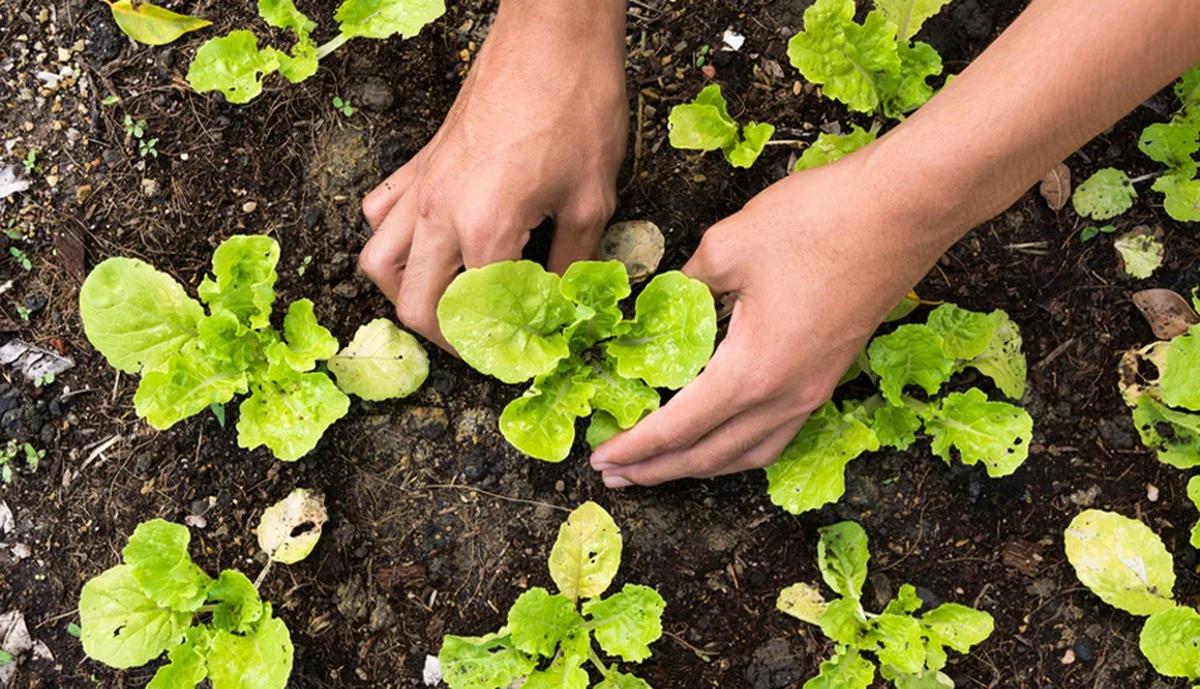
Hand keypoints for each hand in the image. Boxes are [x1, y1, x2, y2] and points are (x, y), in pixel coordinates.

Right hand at [358, 0, 628, 348]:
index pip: (476, 316)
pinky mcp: (421, 161)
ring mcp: (422, 186)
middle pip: (414, 305)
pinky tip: (429, 244)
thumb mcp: (592, 199)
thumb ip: (572, 264)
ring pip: (378, 262)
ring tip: (447, 302)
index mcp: (485, 229)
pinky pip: (382, 212)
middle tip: (485, 343)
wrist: (553, 35)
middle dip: (447, 338)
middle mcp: (439, 213)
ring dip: (407, 294)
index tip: (526, 354)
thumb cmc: (578, 107)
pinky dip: (393, 240)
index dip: (502, 348)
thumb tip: (563, 306)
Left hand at [590, 151, 943, 485]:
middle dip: (658, 469)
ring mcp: (813, 390)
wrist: (905, 208)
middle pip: (710, 455)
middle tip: (616, 474)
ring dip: (700, 465)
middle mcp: (785, 397)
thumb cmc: (819, 221)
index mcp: (752, 372)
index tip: (601, 459)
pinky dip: (738, 448)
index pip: (678, 428)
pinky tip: (722, 437)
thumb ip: (685, 285)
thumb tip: (661, 302)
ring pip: (748, 453)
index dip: (635, 448)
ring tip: (661, 466)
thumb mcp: (728, 245)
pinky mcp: (830, 375)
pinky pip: (776, 434)